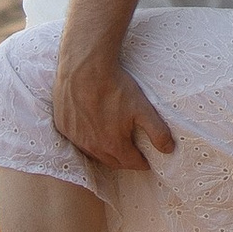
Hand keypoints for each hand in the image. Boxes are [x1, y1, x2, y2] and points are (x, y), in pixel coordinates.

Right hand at [52, 47, 176, 172]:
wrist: (85, 67)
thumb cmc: (115, 87)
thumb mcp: (143, 108)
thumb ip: (158, 132)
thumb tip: (169, 149)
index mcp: (113, 146)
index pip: (131, 164)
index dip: (142, 162)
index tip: (146, 160)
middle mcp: (92, 147)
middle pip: (112, 161)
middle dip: (124, 160)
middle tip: (131, 154)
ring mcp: (75, 137)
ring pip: (93, 152)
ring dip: (104, 151)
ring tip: (113, 143)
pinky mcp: (63, 125)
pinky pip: (76, 139)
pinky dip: (85, 138)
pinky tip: (91, 128)